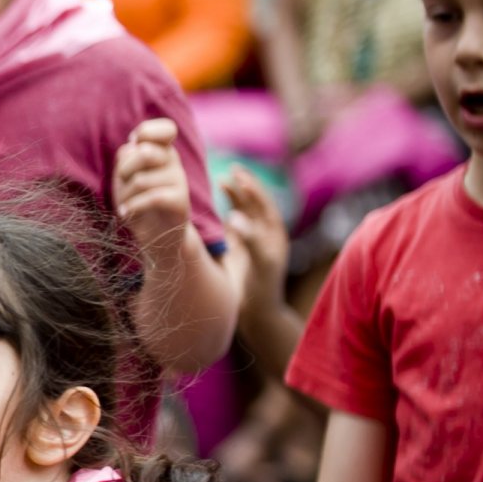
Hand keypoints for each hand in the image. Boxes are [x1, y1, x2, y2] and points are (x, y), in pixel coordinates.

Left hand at [113, 119, 192, 249]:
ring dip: (124, 195)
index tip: (135, 144)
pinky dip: (133, 207)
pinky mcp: (180, 202)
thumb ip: (128, 156)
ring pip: (142, 180)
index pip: (167, 128)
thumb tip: (133, 144)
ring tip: (125, 204)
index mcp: (163, 150)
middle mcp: (174, 163)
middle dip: (124, 170)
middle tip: (123, 182)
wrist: (156, 236)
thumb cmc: (137, 200)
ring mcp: (180, 181)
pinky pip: (152, 198)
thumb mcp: (126, 176)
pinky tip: (125, 213)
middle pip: (146, 153)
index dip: (147, 131)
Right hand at [220, 166, 288, 313]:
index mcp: (273, 233)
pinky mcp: (233, 248)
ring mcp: (247, 240)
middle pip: (252, 203)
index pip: (264, 204)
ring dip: (232, 197)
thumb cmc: (261, 288)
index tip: (239, 176)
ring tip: (221, 181)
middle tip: (233, 169)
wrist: (256, 312)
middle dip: (243, 186)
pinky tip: (209, 206)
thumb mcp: (260, 263)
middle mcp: (261, 233)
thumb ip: (250, 239)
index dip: (253, 189)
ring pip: (239, 212)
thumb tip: (234, 216)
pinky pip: (226, 224)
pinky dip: (219, 212)